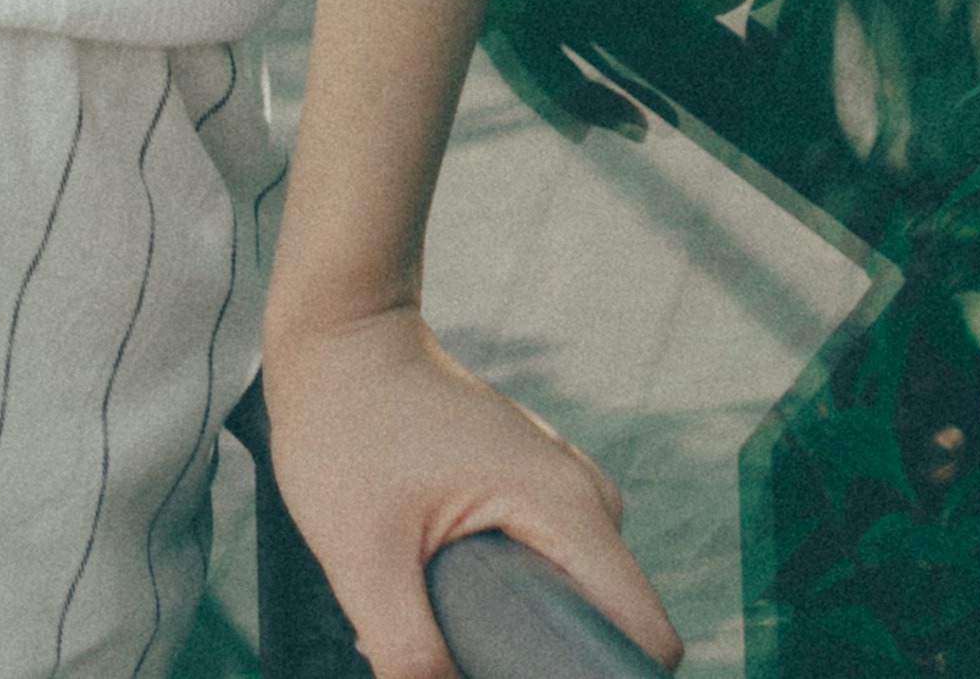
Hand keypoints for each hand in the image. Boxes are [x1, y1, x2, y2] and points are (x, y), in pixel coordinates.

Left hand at [261, 298, 680, 678]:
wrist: (334, 334)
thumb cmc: (346, 428)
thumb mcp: (363, 557)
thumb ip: (408, 652)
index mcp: (566, 508)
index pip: (645, 634)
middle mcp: (580, 496)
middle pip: (607, 624)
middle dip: (549, 665)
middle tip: (470, 659)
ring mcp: (557, 486)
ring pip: (574, 599)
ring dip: (523, 636)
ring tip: (451, 635)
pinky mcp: (529, 486)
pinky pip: (547, 568)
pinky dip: (509, 601)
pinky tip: (445, 606)